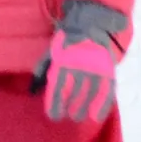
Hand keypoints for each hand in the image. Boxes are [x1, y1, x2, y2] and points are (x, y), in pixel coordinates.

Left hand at [33, 0, 127, 122]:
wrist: (90, 24)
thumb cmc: (66, 42)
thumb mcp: (51, 52)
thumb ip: (42, 69)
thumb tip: (32, 90)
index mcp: (63, 62)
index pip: (58, 88)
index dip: (55, 104)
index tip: (53, 116)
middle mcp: (80, 66)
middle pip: (74, 93)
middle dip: (70, 108)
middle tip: (67, 117)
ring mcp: (96, 68)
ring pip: (90, 94)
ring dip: (84, 108)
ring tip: (78, 117)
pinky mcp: (108, 69)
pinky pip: (107, 90)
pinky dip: (102, 105)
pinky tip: (97, 116)